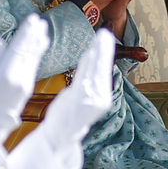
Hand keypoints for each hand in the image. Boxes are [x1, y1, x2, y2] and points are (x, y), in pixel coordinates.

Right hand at [0, 14, 50, 138]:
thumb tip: (2, 42)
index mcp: (6, 73)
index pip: (19, 47)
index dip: (26, 32)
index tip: (31, 19)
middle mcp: (19, 77)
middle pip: (29, 51)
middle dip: (35, 34)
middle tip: (40, 21)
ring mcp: (26, 83)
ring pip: (34, 58)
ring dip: (39, 42)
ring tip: (44, 29)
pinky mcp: (28, 88)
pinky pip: (35, 65)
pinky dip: (38, 54)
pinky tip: (41, 46)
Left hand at [38, 29, 114, 146]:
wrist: (61, 134)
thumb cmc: (68, 115)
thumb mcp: (80, 96)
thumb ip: (86, 79)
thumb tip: (90, 59)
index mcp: (101, 97)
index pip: (102, 70)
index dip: (104, 54)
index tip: (105, 39)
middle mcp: (100, 97)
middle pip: (102, 68)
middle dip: (104, 50)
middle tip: (106, 34)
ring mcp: (92, 98)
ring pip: (95, 69)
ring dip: (98, 52)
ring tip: (100, 38)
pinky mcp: (82, 98)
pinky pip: (85, 76)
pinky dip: (88, 63)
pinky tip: (89, 52)